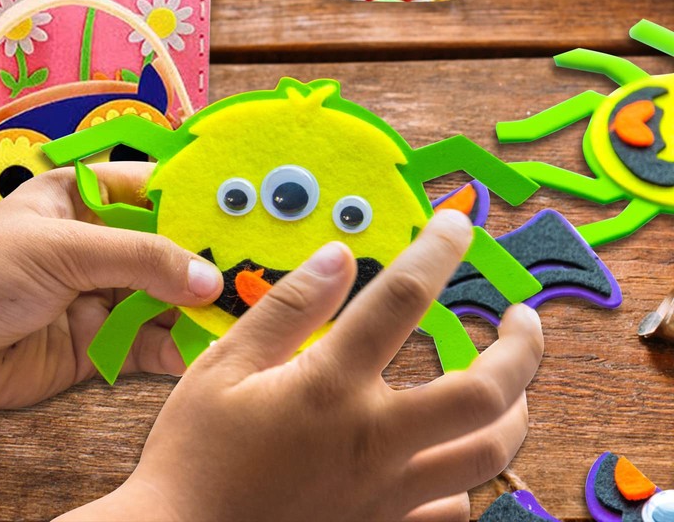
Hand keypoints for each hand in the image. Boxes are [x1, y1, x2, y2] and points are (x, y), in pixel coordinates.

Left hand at [0, 163, 222, 429]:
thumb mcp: (63, 249)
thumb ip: (139, 259)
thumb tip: (206, 277)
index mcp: (84, 198)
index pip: (155, 190)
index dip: (198, 201)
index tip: (243, 213)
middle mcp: (98, 244)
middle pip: (167, 248)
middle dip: (206, 261)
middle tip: (254, 270)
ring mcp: (100, 293)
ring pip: (164, 297)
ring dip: (197, 307)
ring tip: (240, 312)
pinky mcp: (98, 342)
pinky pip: (148, 342)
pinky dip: (176, 347)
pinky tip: (204, 348)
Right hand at [58, 210, 543, 521]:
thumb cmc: (197, 455)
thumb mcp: (225, 366)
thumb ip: (289, 307)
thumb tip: (340, 256)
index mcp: (332, 386)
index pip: (402, 299)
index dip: (437, 252)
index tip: (458, 225)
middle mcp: (375, 439)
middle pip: (486, 393)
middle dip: (521, 349)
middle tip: (522, 318)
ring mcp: (389, 493)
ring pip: (489, 455)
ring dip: (513, 411)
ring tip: (509, 384)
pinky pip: (455, 509)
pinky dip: (467, 476)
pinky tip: (450, 456)